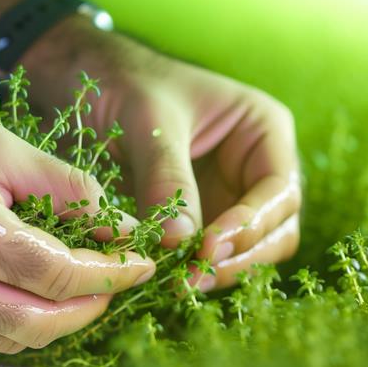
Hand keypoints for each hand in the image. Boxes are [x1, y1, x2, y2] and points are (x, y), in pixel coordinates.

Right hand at [0, 88, 154, 352]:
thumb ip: (68, 189)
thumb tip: (121, 227)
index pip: (59, 275)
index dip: (111, 273)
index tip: (141, 264)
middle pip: (40, 322)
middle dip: (91, 307)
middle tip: (118, 282)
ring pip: (10, 340)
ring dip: (58, 323)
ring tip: (85, 292)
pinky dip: (17, 324)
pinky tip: (38, 300)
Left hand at [77, 43, 302, 291]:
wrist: (89, 82)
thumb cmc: (127, 82)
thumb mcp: (149, 120)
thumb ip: (167, 177)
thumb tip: (181, 240)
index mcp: (264, 130)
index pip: (279, 190)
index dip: (251, 224)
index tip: (208, 247)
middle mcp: (259, 168)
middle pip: (277, 228)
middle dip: (241, 256)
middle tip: (194, 277)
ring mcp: (235, 197)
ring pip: (252, 250)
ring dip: (223, 271)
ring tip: (182, 284)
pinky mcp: (207, 219)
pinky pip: (216, 255)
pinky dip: (199, 271)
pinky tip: (173, 281)